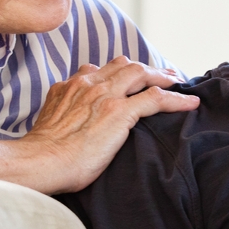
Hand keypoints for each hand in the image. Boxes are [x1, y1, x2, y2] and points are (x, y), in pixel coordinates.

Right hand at [13, 56, 198, 192]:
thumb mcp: (50, 122)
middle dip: (146, 69)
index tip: (132, 79)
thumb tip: (72, 120)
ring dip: (163, 77)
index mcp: (71, 85)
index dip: (121, 72)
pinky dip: (176, 99)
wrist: (38, 162)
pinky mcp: (120, 112)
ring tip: (178, 83)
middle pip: (125, 65)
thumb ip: (64, 110)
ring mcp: (105, 95)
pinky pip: (155, 98)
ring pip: (141, 73)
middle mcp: (88, 83)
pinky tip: (190, 103)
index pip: (102, 69)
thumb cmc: (41, 154)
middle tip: (164, 76)